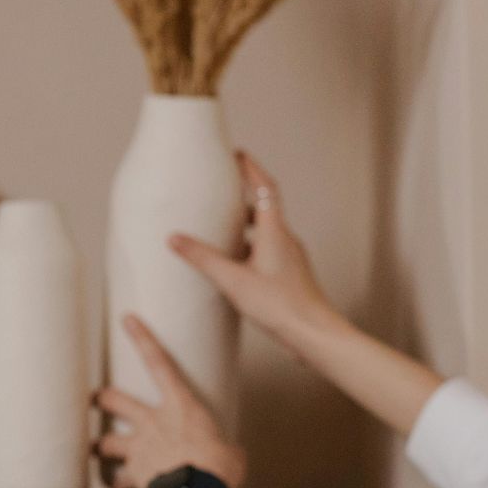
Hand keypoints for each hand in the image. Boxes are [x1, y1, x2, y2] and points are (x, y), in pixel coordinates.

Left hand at [94, 315, 246, 487]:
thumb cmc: (220, 470)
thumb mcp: (230, 452)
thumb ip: (221, 447)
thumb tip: (225, 455)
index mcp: (181, 407)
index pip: (160, 363)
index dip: (143, 338)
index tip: (127, 319)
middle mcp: (153, 422)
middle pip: (115, 400)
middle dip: (102, 398)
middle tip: (95, 399)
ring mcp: (138, 448)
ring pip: (105, 441)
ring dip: (100, 446)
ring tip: (96, 450)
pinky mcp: (132, 474)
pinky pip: (117, 479)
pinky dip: (117, 483)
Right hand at [167, 151, 342, 347]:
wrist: (314, 334)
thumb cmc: (279, 307)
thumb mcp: (233, 281)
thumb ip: (203, 259)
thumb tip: (174, 238)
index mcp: (275, 232)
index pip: (264, 187)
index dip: (250, 168)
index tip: (236, 153)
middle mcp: (286, 239)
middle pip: (264, 206)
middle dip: (243, 193)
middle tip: (221, 187)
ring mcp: (290, 258)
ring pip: (266, 230)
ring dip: (245, 223)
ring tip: (222, 226)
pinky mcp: (290, 275)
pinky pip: (268, 250)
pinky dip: (250, 246)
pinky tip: (235, 264)